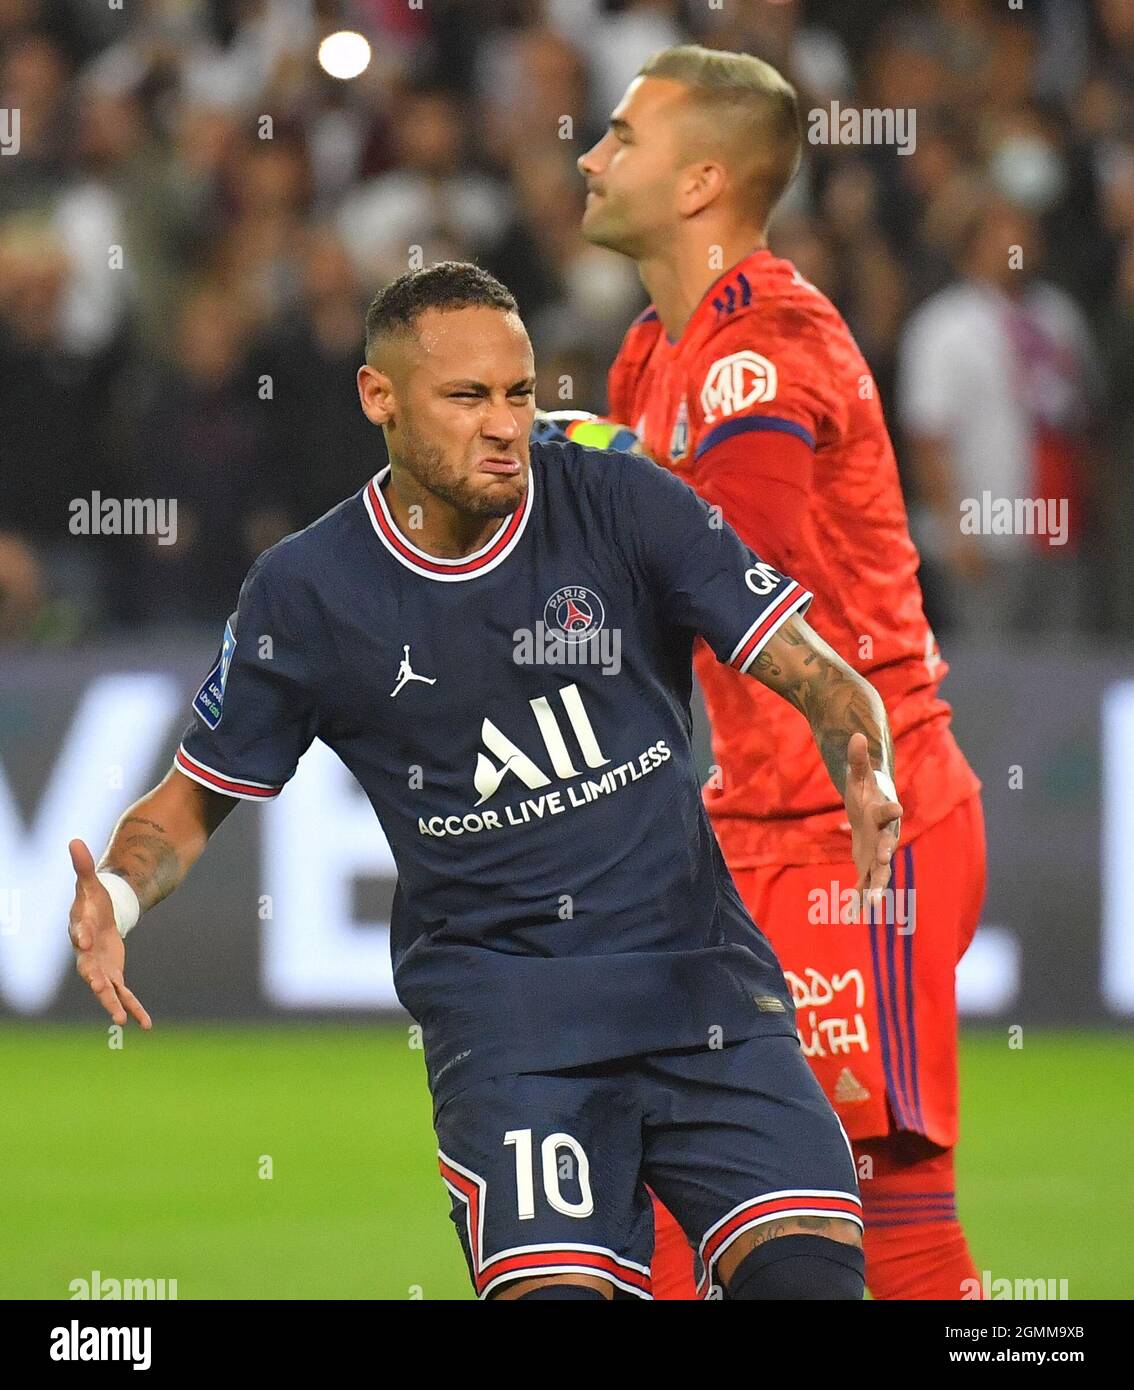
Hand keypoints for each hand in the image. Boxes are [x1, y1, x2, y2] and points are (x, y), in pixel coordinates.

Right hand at [68, 839, 151, 1028]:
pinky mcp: (113, 975)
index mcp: (81, 929)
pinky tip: (145, 1024)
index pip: (79, 932)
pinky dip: (134, 1008)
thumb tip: (74, 840)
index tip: (83, 939)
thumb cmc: (91, 900)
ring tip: (122, 1020)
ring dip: (115, 1003)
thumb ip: (81, 865)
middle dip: (97, 982)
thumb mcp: (89, 882)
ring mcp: (100, 968)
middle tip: (104, 993)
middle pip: (90, 970)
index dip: (81, 935)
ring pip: (106, 989)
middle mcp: (87, 954)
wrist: (98, 918)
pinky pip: (124, 994)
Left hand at [843, 733, 902, 922]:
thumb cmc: (866, 790)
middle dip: (885, 855)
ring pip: (879, 872)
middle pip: (886, 846)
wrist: (872, 808)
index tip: (896, 807)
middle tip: (883, 862)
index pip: (888, 810)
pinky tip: (853, 915)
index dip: (891, 808)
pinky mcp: (868, 864)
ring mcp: (877, 852)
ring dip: (875, 887)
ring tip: (871, 904)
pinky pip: (865, 883)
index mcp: (883, 812)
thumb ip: (859, 759)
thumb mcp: (859, 776)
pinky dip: (859, 898)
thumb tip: (856, 735)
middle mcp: (885, 835)